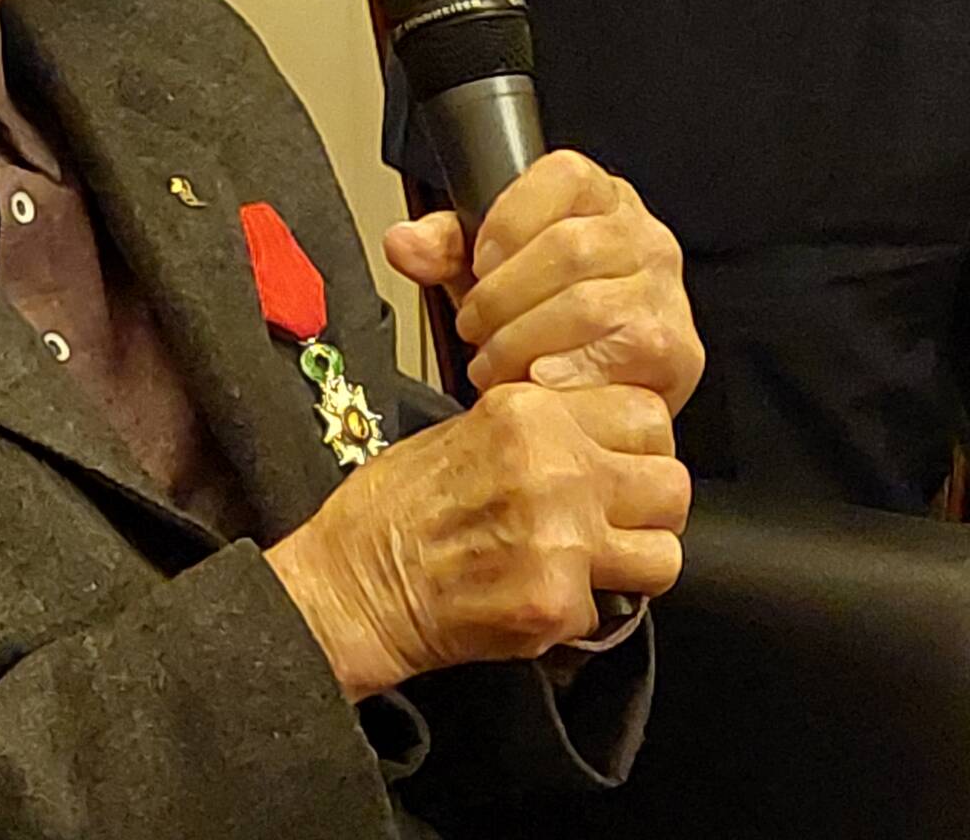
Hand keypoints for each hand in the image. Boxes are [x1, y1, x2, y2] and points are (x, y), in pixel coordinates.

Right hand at [267, 382, 688, 698]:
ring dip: (631, 564)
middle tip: (609, 522)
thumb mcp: (464, 430)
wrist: (352, 583)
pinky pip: (614, 610)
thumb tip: (604, 443)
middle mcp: (555, 467)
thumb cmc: (393, 509)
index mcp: (529, 413)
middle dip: (645, 508)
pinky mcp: (557, 603)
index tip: (615, 466)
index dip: (636, 446)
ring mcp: (562, 538)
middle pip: (671, 484)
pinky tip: (536, 596)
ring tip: (586, 566)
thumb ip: (541, 431)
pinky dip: (581, 611)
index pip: (649, 414)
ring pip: (665, 554)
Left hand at [384, 151, 703, 414]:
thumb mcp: (482, 271)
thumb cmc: (539, 317)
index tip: (479, 260)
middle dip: (503, 295)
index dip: (511, 217)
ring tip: (495, 358)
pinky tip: (535, 378)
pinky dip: (562, 370)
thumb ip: (443, 247)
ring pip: (586, 303)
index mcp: (600, 200)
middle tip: (475, 325)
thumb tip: (404, 241)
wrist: (588, 386)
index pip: (563, 175)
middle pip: (569, 246)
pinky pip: (615, 351)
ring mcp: (665, 293)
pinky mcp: (676, 350)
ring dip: (523, 339)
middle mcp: (644, 238)